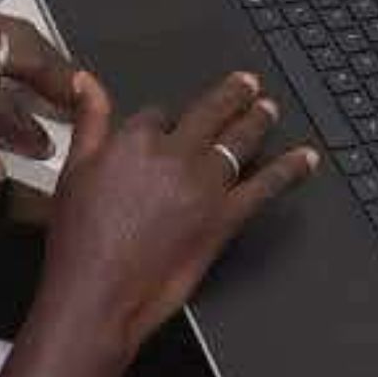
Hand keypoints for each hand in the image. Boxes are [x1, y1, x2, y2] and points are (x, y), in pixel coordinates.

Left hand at [0, 0, 76, 181]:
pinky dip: (29, 42)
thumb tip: (0, 169)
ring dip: (51, 58)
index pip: (2, 105)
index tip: (49, 146)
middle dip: (59, 81)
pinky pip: (5, 22)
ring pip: (21, 31)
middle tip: (83, 105)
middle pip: (26, 56)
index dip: (30, 129)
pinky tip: (37, 63)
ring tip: (69, 85)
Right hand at [38, 71, 318, 356]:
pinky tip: (304, 159)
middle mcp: (175, 155)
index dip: (169, 118)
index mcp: (136, 139)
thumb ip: (88, 120)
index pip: (161, 114)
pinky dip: (289, 170)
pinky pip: (265, 186)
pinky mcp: (225, 218)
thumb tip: (86, 82)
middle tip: (248, 83)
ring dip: (259, 121)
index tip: (172, 122)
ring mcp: (204, 185)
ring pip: (240, 141)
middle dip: (232, 95)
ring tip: (269, 108)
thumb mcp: (73, 169)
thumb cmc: (80, 240)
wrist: (98, 294)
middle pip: (211, 114)